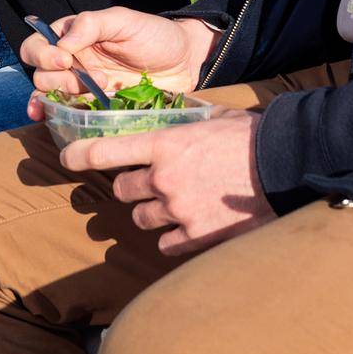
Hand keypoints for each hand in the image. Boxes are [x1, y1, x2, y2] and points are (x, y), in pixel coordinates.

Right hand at [21, 7, 218, 116]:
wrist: (184, 63)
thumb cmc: (155, 35)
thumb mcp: (125, 20)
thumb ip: (92, 24)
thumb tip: (63, 43)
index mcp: (76, 35)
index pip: (39, 42)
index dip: (43, 52)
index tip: (65, 59)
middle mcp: (73, 60)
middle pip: (40, 70)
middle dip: (53, 75)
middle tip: (82, 76)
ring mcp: (83, 85)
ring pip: (49, 92)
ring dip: (61, 93)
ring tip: (95, 89)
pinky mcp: (94, 106)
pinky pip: (66, 112)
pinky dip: (53, 114)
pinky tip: (48, 117)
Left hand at [61, 110, 274, 254]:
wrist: (285, 167)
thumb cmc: (252, 137)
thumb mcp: (216, 116)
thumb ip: (189, 117)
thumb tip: (177, 109)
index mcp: (165, 144)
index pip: (106, 151)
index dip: (80, 156)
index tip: (67, 160)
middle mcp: (164, 178)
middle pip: (123, 191)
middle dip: (132, 188)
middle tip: (150, 184)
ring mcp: (179, 210)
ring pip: (142, 218)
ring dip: (153, 212)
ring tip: (177, 204)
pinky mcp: (196, 237)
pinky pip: (166, 244)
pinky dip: (173, 237)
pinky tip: (191, 225)